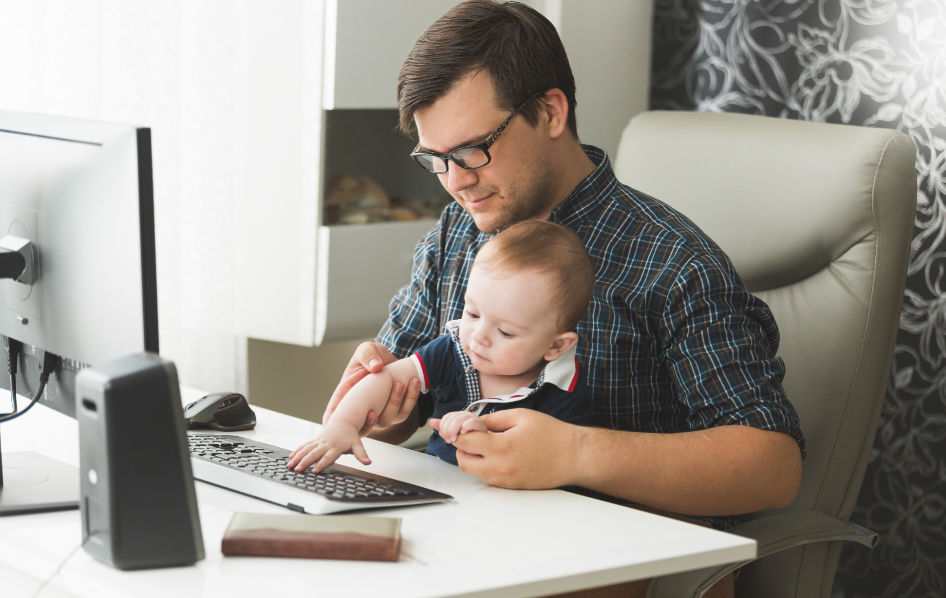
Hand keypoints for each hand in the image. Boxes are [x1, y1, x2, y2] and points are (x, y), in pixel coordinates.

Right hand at [288, 423, 368, 473]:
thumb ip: (361, 454)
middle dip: (305, 462)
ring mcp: (319, 441)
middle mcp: (326, 444)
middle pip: (314, 454)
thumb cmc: (350, 435)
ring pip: (307, 450)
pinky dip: (297, 451)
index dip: (321, 464)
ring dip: (298, 457)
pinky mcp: (315, 439)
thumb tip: (368, 462)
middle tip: (298, 470)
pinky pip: (305, 445)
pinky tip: (291, 457)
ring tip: (291, 466)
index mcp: (335, 446)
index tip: (315, 471)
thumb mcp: (357, 444)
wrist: (344, 421)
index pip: (328, 457)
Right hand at [322, 342, 420, 434]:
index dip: (332, 423)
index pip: (335, 412)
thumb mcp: (366, 350)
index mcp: (348, 394)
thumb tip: (375, 367)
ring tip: (399, 384)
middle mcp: (363, 407)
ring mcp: (379, 412)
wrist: (393, 359)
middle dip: (366, 424)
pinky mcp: (396, 412)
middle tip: (372, 412)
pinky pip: (403, 412)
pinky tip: (413, 382)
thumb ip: (367, 355)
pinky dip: (410, 399)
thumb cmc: (373, 356)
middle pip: (360, 427)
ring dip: (393, 404)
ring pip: (385, 420)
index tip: (334, 427)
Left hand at [430, 411, 487, 443]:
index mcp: (458, 415)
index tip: (445, 438)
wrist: (483, 443)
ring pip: (458, 420)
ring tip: (455, 440)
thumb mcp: (454, 433)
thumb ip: (443, 427)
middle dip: (447, 431)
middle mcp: (464, 414)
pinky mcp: (480, 424)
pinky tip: (464, 433)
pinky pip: (470, 422)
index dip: (443, 428)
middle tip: (449, 441)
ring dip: (454, 431)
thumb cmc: (468, 438)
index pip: (446, 417)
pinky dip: (465, 428)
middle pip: (451, 418)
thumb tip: (431, 422)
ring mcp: (472, 418)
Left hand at [451, 409, 580, 488]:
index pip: (463, 441)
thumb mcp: (520, 416)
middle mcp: (500, 468)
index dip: (453, 430)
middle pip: (462, 460)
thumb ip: (492, 419)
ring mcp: (505, 480)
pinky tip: (496, 454)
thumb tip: (471, 422)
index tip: (447, 424)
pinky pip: (487, 478)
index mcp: (501, 447)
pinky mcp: (511, 487)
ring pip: (473, 471)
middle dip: (461, 445)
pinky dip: (484, 466)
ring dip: (472, 457)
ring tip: (485, 443)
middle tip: (470, 433)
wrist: (573, 456)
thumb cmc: (551, 434)